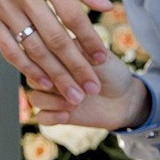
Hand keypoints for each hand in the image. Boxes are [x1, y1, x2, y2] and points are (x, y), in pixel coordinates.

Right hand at [0, 0, 111, 100]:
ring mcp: (1, 4)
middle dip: (76, 67)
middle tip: (92, 88)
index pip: (72, 14)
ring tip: (73, 94)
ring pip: (32, 48)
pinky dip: (27, 68)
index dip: (89, 40)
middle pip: (54, 37)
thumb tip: (106, 8)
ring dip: (55, 75)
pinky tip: (43, 81)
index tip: (103, 59)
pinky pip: (9, 49)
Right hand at [26, 53, 148, 131]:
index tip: (75, 71)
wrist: (125, 99)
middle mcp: (51, 73)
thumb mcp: (102, 57)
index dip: (54, 63)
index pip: (42, 54)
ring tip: (74, 104)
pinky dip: (51, 117)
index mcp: (58, 54)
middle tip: (78, 92)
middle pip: (34, 76)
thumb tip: (67, 43)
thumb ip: (83, 51)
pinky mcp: (56, 112)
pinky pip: (41, 117)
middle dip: (55, 85)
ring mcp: (52, 94)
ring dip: (52, 102)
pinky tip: (67, 115)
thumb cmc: (113, 72)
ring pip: (35, 97)